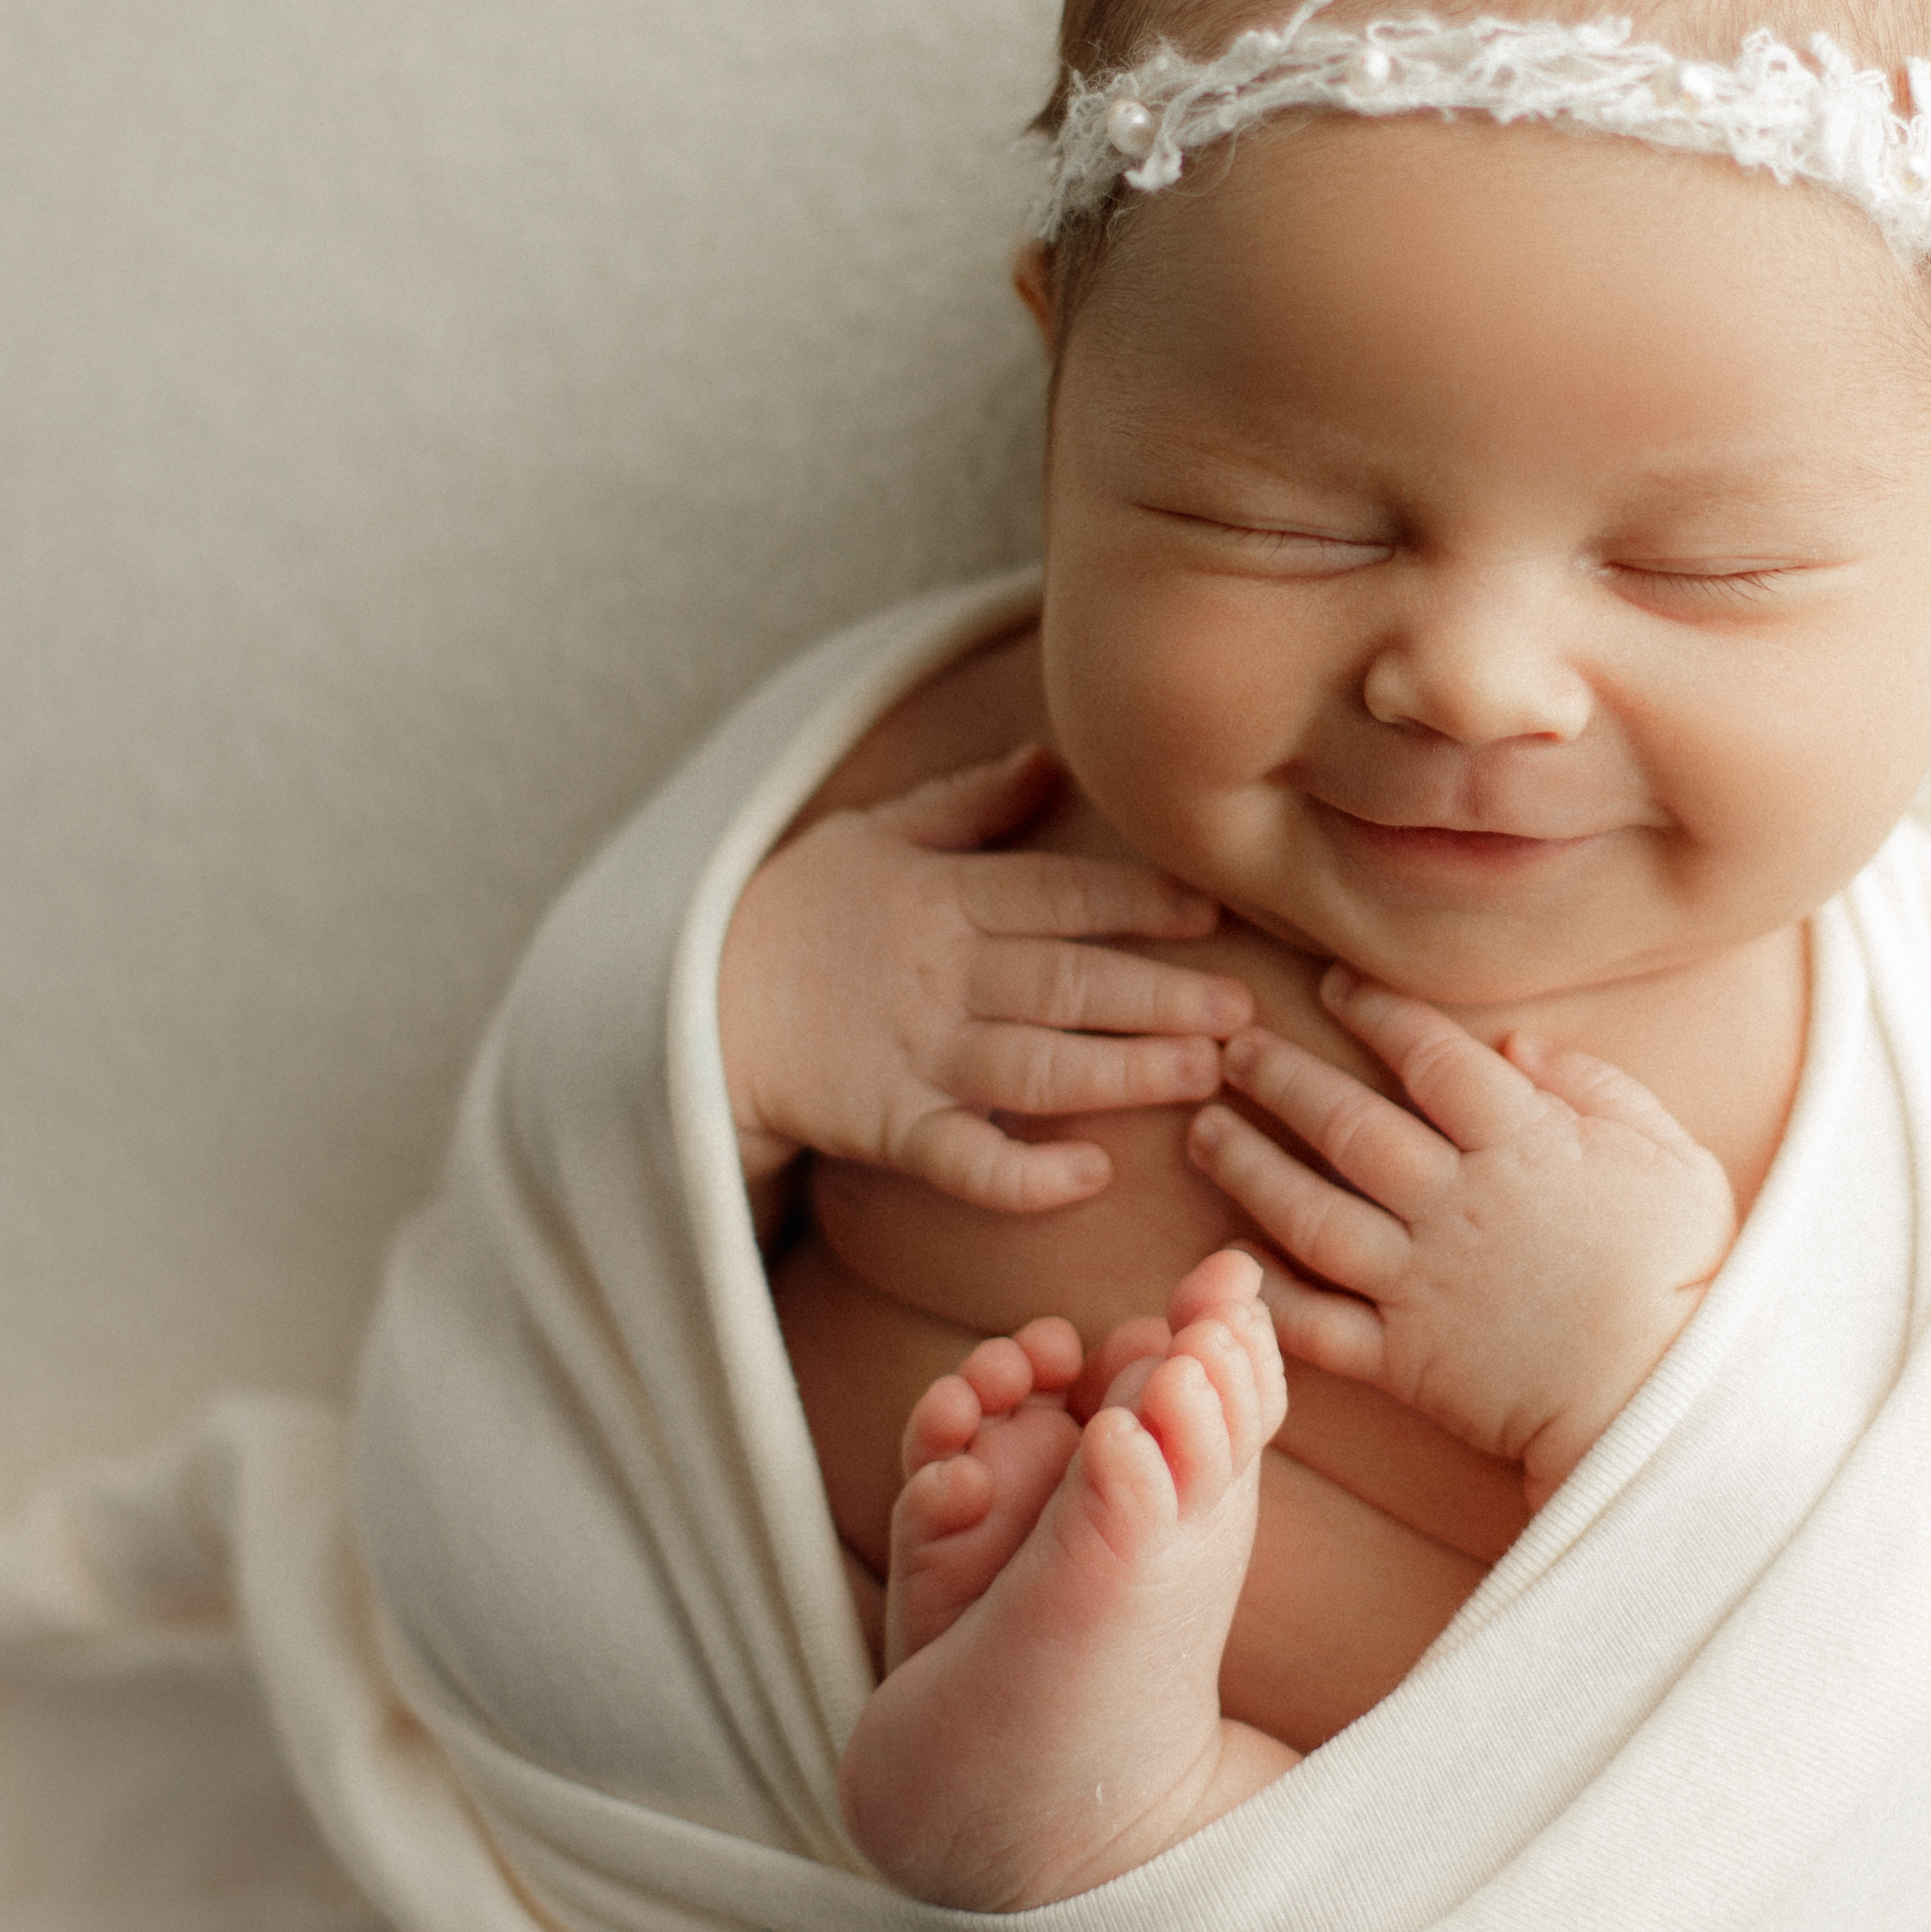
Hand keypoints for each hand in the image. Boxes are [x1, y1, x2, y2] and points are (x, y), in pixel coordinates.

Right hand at [719, 742, 1252, 1211]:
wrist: (688, 1004)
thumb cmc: (792, 913)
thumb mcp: (873, 834)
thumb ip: (967, 804)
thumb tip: (1047, 756)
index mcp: (945, 898)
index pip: (1061, 894)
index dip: (1139, 902)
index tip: (1212, 912)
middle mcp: (941, 974)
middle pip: (1069, 982)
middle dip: (1160, 995)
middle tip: (1242, 1010)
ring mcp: (915, 1055)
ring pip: (1038, 1066)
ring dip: (1124, 1073)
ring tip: (1202, 1074)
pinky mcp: (886, 1128)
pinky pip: (964, 1158)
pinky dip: (1026, 1172)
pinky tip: (1091, 1175)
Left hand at [1185, 965, 1736, 1505]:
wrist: (1662, 1402)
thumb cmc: (1679, 1273)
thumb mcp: (1670, 1156)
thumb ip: (1596, 1088)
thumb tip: (1517, 1044)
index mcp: (1523, 1146)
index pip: (1431, 1057)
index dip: (1376, 1010)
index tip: (1332, 983)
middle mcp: (1456, 1206)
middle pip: (1348, 1125)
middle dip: (1280, 1077)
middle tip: (1231, 1046)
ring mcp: (1420, 1285)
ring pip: (1311, 1214)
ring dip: (1248, 1167)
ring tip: (1203, 1131)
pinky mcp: (1402, 1360)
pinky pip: (1314, 1324)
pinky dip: (1264, 1294)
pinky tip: (1226, 1259)